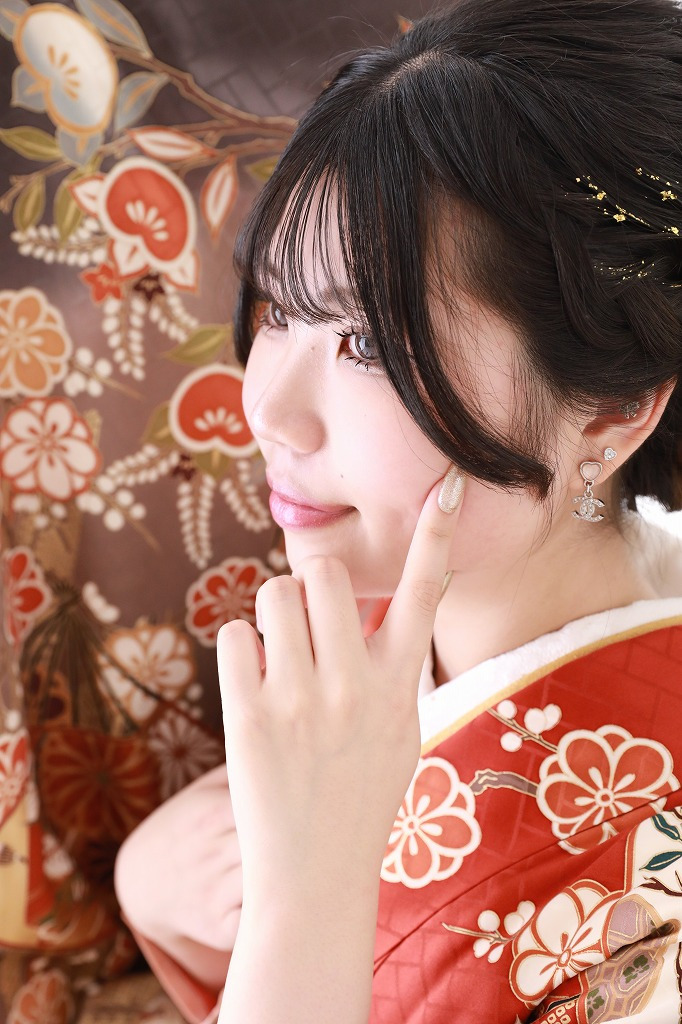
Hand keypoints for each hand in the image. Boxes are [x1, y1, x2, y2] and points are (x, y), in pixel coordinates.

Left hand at [217, 468, 464, 904]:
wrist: (316, 872)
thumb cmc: (361, 792)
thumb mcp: (402, 727)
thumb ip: (393, 664)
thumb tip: (368, 600)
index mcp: (401, 683)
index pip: (425, 593)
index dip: (437, 535)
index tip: (447, 485)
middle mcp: (356, 685)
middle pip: (325, 571)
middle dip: (311, 581)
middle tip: (306, 618)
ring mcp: (301, 701)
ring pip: (274, 594)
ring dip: (273, 611)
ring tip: (279, 651)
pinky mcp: (250, 718)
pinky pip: (233, 636)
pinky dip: (241, 650)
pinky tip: (253, 683)